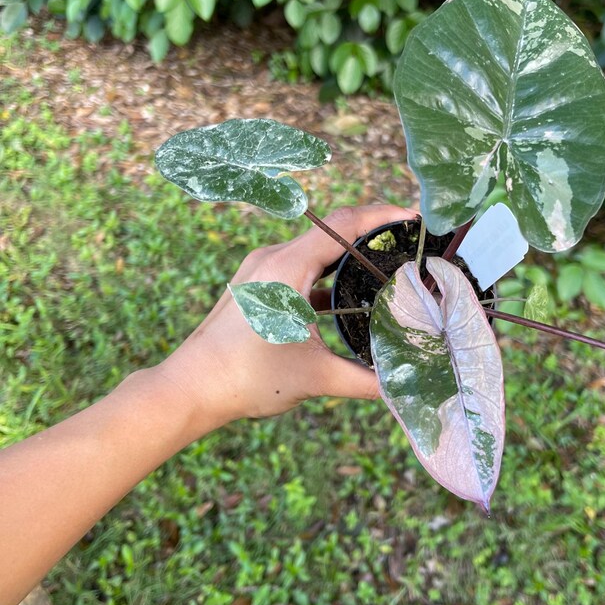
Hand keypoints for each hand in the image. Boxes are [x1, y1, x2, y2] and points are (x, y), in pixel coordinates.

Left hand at [155, 204, 416, 425]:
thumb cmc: (245, 378)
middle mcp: (272, 258)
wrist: (189, 388)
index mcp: (287, 267)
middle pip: (332, 230)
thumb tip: (404, 383)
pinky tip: (346, 298)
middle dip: (372, 232)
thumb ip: (365, 379)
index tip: (415, 217)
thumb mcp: (315, 378)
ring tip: (384, 266)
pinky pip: (298, 268)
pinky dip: (326, 276)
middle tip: (409, 241)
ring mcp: (260, 270)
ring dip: (348, 254)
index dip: (383, 215)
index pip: (344, 224)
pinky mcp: (254, 286)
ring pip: (314, 250)